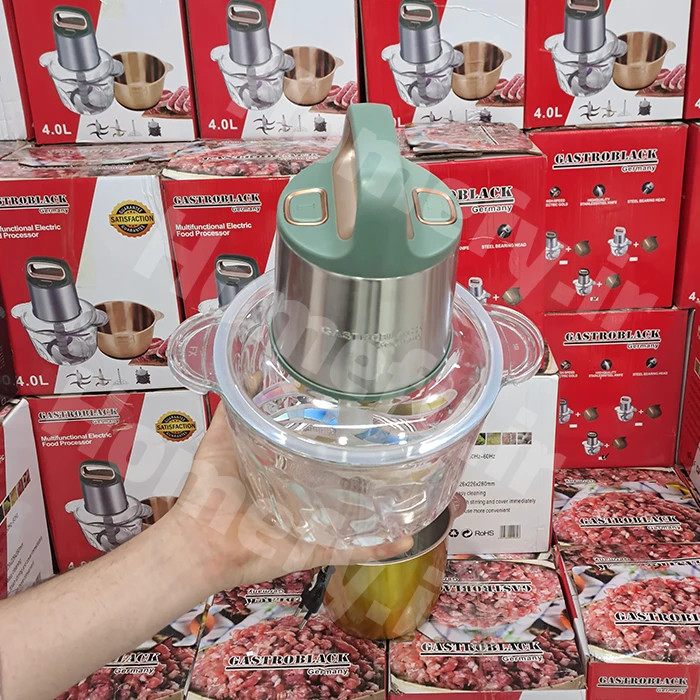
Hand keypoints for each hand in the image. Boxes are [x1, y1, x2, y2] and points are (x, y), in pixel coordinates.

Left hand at [168, 405, 414, 593]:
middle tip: (392, 448)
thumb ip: (235, 411)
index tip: (357, 417)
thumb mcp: (220, 441)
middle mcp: (300, 497)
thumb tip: (252, 377)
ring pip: (352, 515)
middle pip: (338, 482)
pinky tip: (404, 538)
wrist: (200, 541)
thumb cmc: (207, 493)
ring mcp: (310, 523)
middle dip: (364, 469)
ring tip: (410, 489)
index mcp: (281, 472)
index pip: (314, 452)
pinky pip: (350, 548)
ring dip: (380, 507)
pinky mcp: (313, 546)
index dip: (334, 437)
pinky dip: (378, 547)